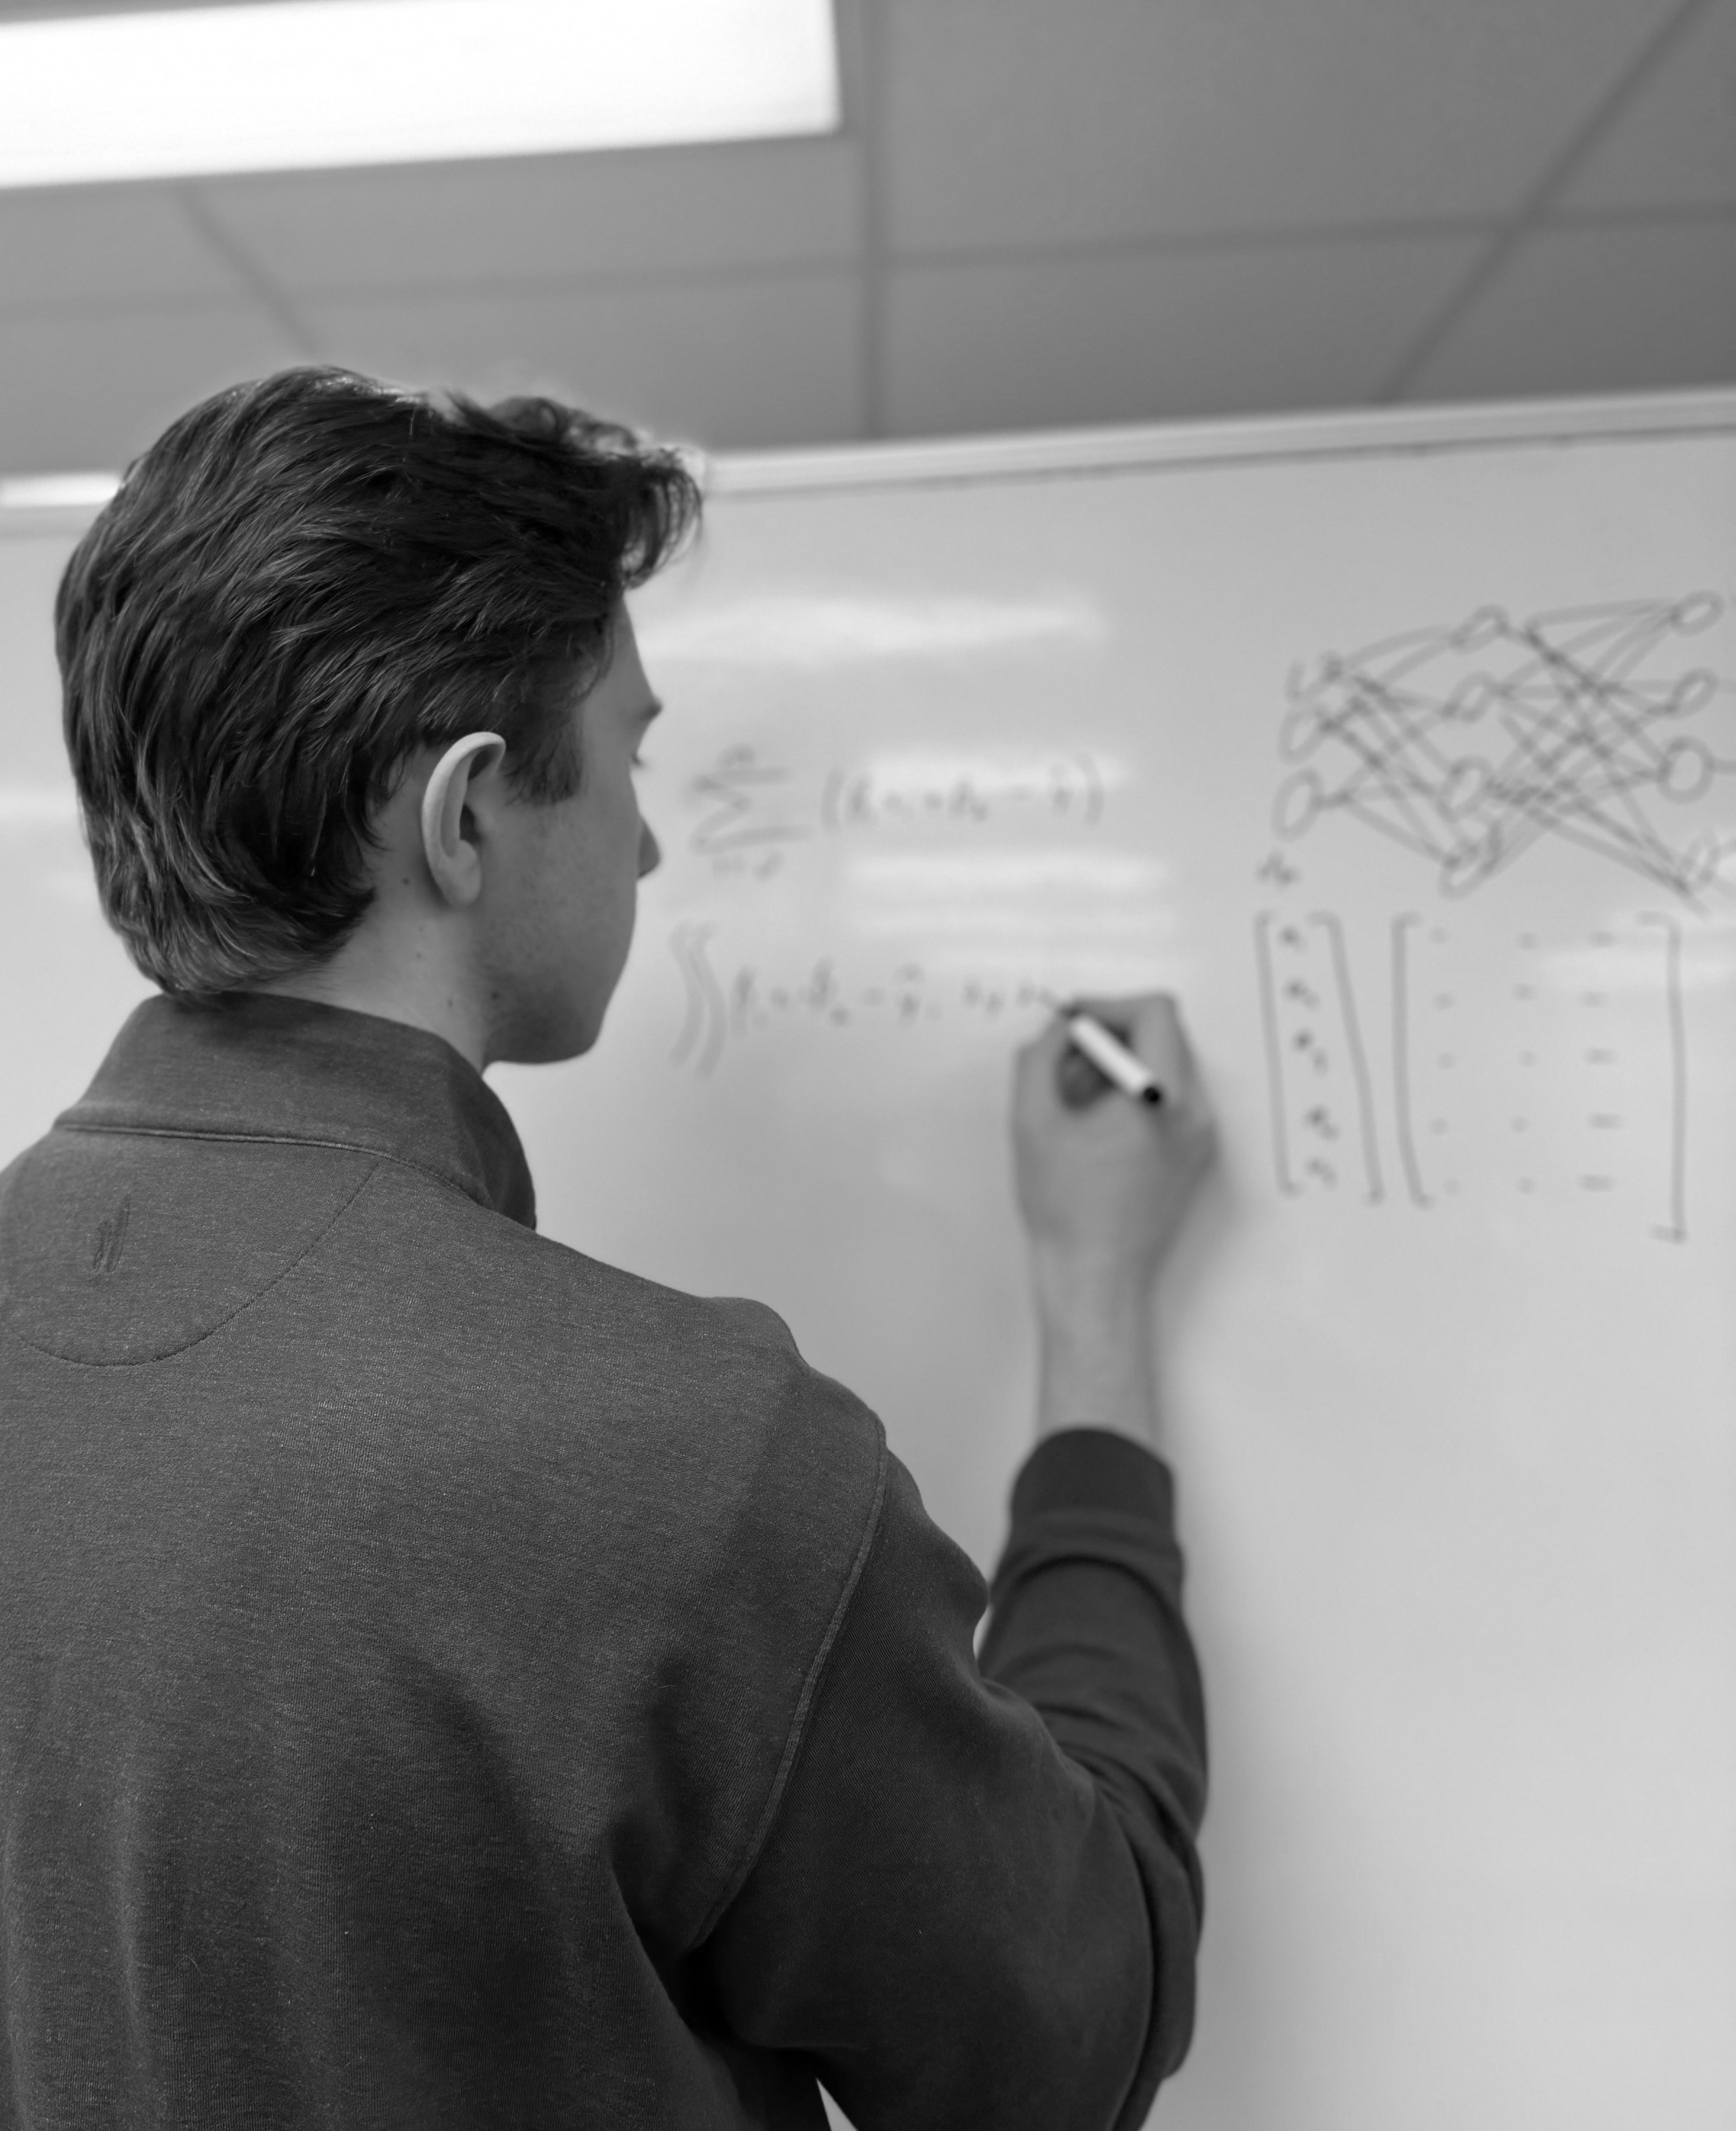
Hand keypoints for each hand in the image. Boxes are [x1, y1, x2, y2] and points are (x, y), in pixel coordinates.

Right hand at [1013, 992, 1214, 1306]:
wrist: (1095, 1279)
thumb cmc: (1067, 1212)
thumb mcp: (1032, 1121)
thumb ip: (1039, 1058)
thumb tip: (1056, 1029)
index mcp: (1161, 1099)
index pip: (1155, 1011)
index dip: (1107, 1006)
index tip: (1072, 1026)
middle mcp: (1194, 1114)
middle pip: (1164, 1035)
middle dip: (1109, 1037)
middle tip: (1065, 1061)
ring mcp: (1200, 1137)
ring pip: (1165, 1066)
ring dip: (1118, 1067)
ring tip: (1074, 1101)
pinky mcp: (1194, 1155)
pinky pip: (1169, 1100)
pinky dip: (1132, 1095)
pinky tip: (1093, 1126)